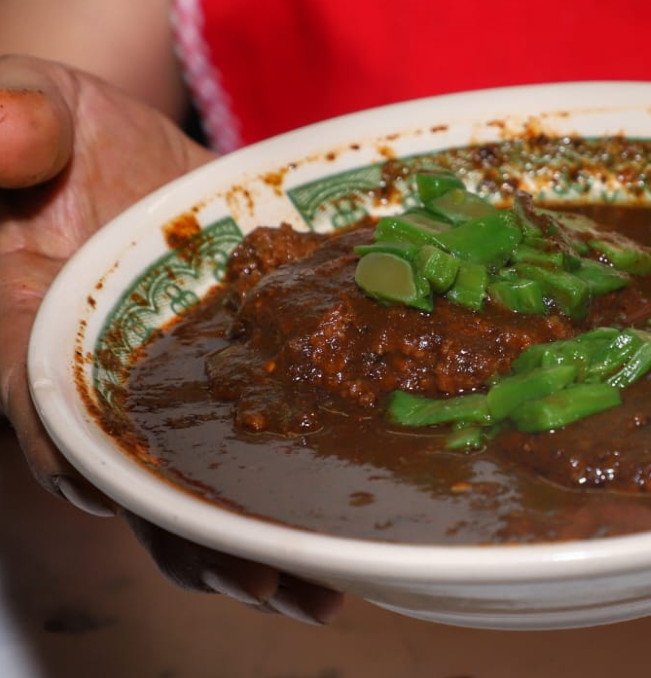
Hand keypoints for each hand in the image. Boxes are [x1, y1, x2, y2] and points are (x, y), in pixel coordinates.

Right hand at [0, 55, 341, 623]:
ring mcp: (175, 398)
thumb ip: (10, 120)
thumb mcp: (27, 107)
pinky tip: (347, 542)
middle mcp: (102, 387)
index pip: (38, 398)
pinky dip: (301, 496)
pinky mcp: (247, 382)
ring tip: (313, 590)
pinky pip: (267, 450)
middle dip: (190, 537)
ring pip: (200, 491)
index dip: (72, 447)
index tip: (113, 491)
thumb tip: (12, 137)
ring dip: (249, 546)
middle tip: (261, 580)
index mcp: (28, 329)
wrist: (126, 153)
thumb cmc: (54, 134)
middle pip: (134, 480)